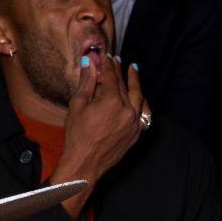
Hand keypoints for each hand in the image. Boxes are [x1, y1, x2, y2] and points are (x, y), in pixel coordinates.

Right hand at [55, 53, 147, 195]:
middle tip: (117, 60)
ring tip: (133, 70)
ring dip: (135, 83)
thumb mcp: (78, 104)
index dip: (107, 65)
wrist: (85, 163)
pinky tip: (141, 97)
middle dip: (119, 71)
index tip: (106, 56)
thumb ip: (87, 81)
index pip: (111, 76)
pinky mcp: (135, 134)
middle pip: (124, 85)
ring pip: (138, 97)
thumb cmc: (77, 135)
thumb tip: (90, 62)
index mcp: (112, 101)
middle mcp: (127, 111)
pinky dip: (142, 103)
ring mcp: (133, 124)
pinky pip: (144, 115)